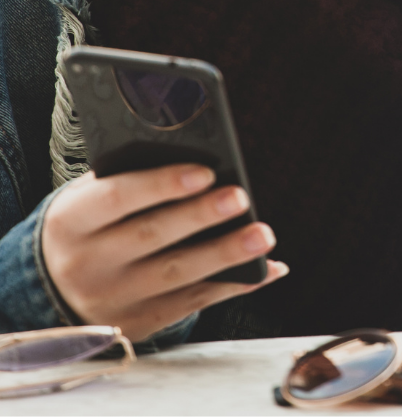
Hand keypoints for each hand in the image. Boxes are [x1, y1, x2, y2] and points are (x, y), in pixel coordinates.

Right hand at [41, 164, 287, 340]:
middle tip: (240, 197)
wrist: (54, 286)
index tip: (205, 172)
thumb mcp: (91, 196)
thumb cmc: (93, 223)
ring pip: (176, 275)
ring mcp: (113, 299)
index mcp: (72, 220)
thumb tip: (198, 159)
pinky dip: (232, 285)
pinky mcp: (139, 323)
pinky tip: (265, 269)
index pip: (117, 198)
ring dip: (225, 254)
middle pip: (150, 236)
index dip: (161, 184)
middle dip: (199, 216)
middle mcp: (87, 263)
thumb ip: (132, 176)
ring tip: (263, 235)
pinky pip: (192, 303)